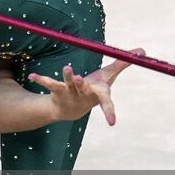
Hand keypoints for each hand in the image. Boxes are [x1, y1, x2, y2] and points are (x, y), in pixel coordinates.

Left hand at [28, 48, 142, 126]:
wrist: (71, 109)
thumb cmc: (93, 90)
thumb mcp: (108, 76)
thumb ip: (123, 63)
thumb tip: (142, 51)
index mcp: (97, 94)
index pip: (106, 104)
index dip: (109, 112)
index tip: (112, 123)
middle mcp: (83, 95)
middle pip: (83, 88)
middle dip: (82, 84)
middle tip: (80, 79)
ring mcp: (69, 94)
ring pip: (67, 85)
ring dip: (67, 77)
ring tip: (67, 68)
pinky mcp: (56, 90)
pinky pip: (49, 84)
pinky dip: (41, 79)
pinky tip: (32, 76)